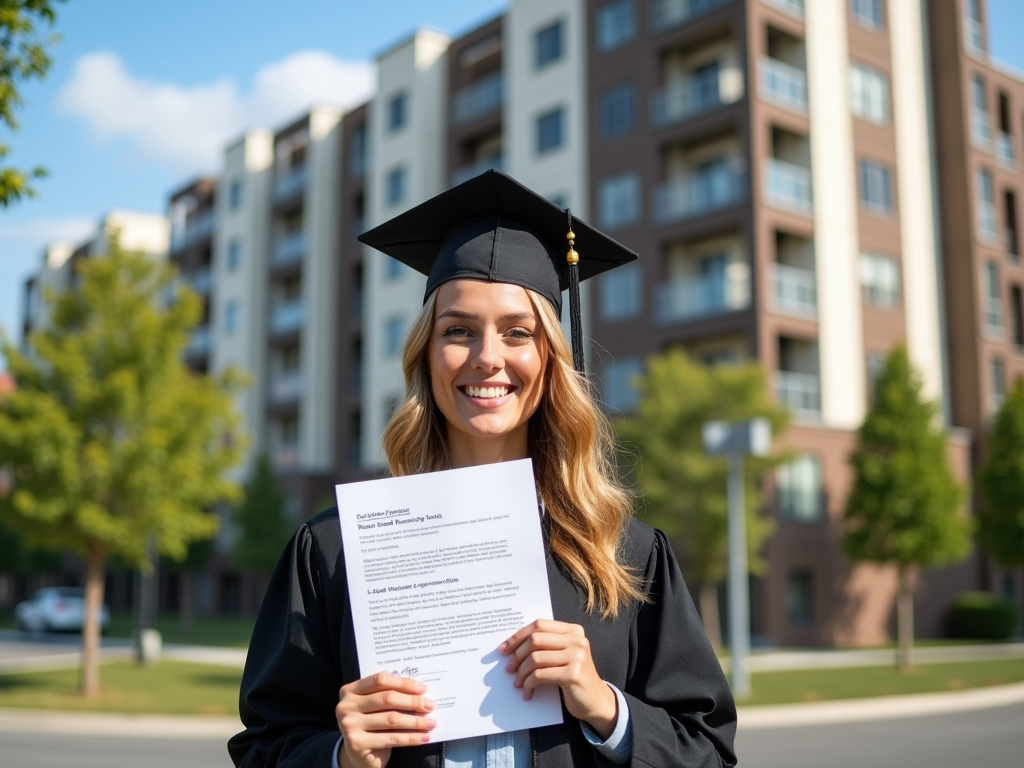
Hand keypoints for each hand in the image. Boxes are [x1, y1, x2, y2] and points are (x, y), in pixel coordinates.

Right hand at [335, 671, 436, 767]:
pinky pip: (391, 738)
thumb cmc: (372, 725)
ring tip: (432, 722)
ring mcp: (349, 725)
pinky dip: (411, 738)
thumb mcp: (375, 707)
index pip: (380, 680)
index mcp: (350, 690)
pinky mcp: (356, 744)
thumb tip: (421, 691)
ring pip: (391, 719)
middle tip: (430, 705)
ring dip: (416, 721)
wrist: (358, 756)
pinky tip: (423, 737)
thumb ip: (389, 695)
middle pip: (387, 699)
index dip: (403, 683)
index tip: (423, 688)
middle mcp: (346, 706)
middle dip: (412, 702)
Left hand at [501, 619, 617, 739]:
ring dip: (521, 672)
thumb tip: (512, 646)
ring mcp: (577, 656)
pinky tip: (528, 690)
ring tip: (518, 682)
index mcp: (573, 630)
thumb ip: (547, 645)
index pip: (539, 625)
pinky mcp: (573, 674)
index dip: (518, 636)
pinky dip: (529, 683)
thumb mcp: (564, 655)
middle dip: (517, 655)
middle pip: (535, 640)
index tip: (504, 648)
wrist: (596, 701)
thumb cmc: (574, 677)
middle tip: (509, 668)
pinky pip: (540, 675)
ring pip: (535, 658)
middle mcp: (577, 640)